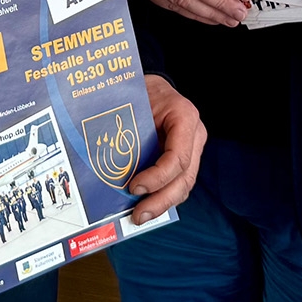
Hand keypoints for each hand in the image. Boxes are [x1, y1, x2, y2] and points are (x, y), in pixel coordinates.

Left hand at [128, 73, 205, 222]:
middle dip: (161, 200)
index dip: (157, 178)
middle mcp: (194, 134)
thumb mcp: (135, 102)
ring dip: (162, 204)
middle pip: (184, 178)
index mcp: (185, 116)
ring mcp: (193, 148)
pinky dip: (162, 196)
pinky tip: (145, 206)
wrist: (152, 85)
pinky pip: (177, 182)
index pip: (178, 157)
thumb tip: (107, 162)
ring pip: (184, 185)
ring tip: (140, 216)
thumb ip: (129, 130)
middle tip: (138, 215)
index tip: (134, 187)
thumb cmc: (141, 90)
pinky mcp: (186, 157)